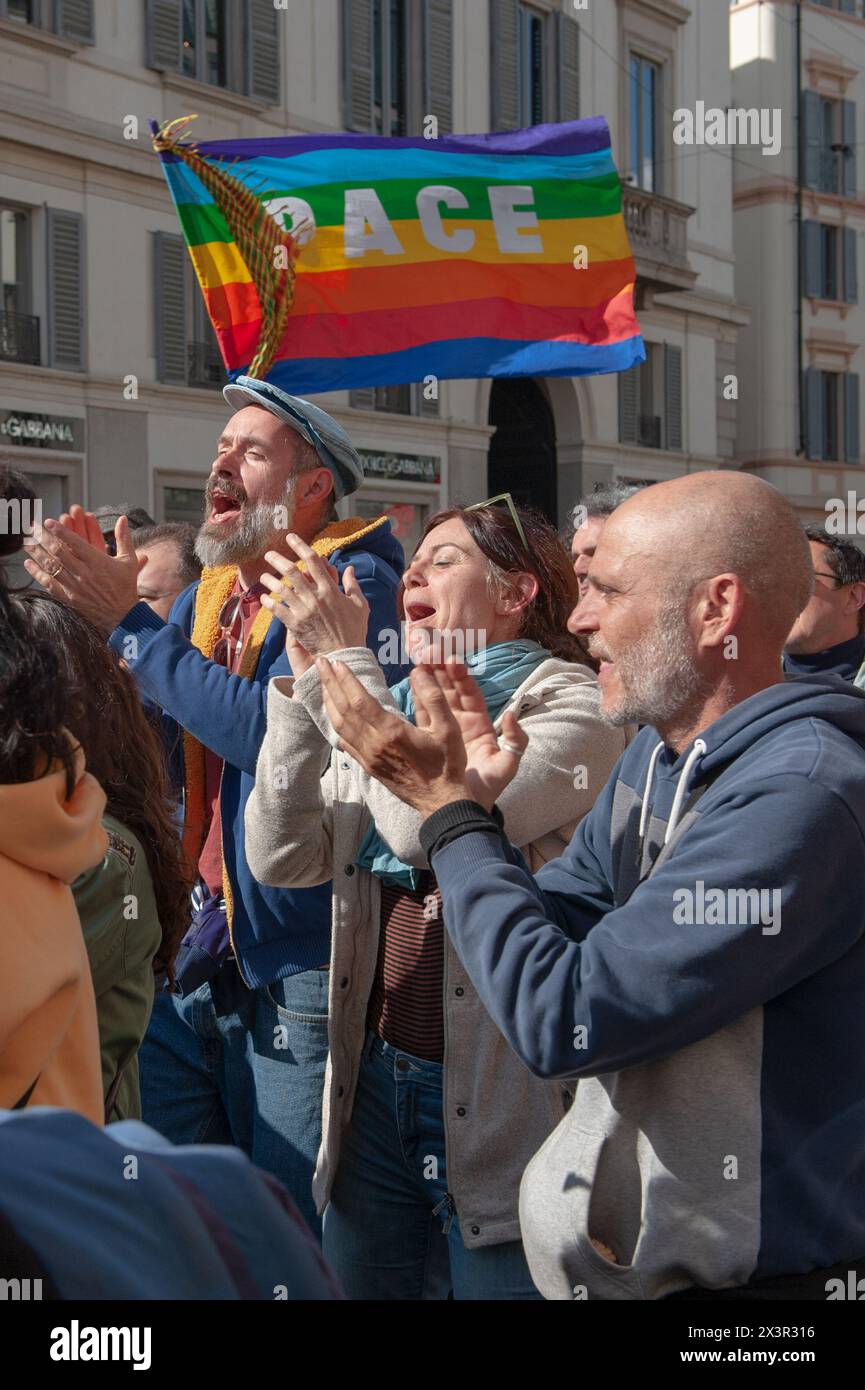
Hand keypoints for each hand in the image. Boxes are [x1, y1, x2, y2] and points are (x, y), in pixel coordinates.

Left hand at [23, 514, 143, 632]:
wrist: (122, 617)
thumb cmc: (126, 587)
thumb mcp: (129, 561)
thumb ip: (124, 538)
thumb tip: (123, 518)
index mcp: (98, 562)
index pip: (75, 542)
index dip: (60, 531)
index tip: (48, 522)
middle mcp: (84, 573)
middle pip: (58, 551)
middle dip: (43, 538)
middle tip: (31, 528)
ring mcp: (75, 586)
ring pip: (51, 566)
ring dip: (36, 553)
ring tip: (26, 543)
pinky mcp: (69, 598)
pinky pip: (48, 584)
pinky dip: (37, 573)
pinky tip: (28, 564)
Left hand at [261, 532, 369, 664]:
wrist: (344, 653)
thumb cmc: (354, 630)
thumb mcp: (360, 604)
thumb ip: (353, 585)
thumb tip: (349, 568)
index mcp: (330, 590)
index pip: (313, 561)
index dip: (300, 546)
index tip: (290, 538)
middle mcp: (315, 597)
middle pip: (292, 572)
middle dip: (278, 559)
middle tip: (268, 554)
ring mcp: (304, 611)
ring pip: (282, 589)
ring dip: (270, 580)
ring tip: (263, 576)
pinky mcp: (295, 625)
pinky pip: (278, 610)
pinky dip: (269, 602)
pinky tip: (264, 598)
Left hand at [317, 658, 469, 818]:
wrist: (440, 802)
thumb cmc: (447, 765)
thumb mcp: (449, 728)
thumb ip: (434, 697)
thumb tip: (419, 671)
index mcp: (392, 731)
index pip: (359, 700)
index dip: (345, 679)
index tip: (336, 662)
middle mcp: (374, 744)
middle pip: (344, 710)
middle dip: (330, 684)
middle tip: (320, 663)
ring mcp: (368, 757)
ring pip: (340, 726)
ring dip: (329, 703)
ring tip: (323, 684)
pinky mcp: (368, 766)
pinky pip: (344, 742)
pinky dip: (335, 725)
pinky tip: (332, 715)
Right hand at [427, 662, 527, 808]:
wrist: (464, 810)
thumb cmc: (487, 789)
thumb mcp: (507, 765)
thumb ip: (516, 740)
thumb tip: (512, 715)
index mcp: (480, 725)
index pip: (471, 693)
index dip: (462, 676)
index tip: (452, 660)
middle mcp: (462, 722)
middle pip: (451, 690)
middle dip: (442, 670)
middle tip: (431, 650)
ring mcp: (444, 730)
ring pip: (436, 698)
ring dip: (428, 679)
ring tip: (418, 660)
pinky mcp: (430, 738)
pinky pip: (423, 714)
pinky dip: (417, 698)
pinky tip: (410, 682)